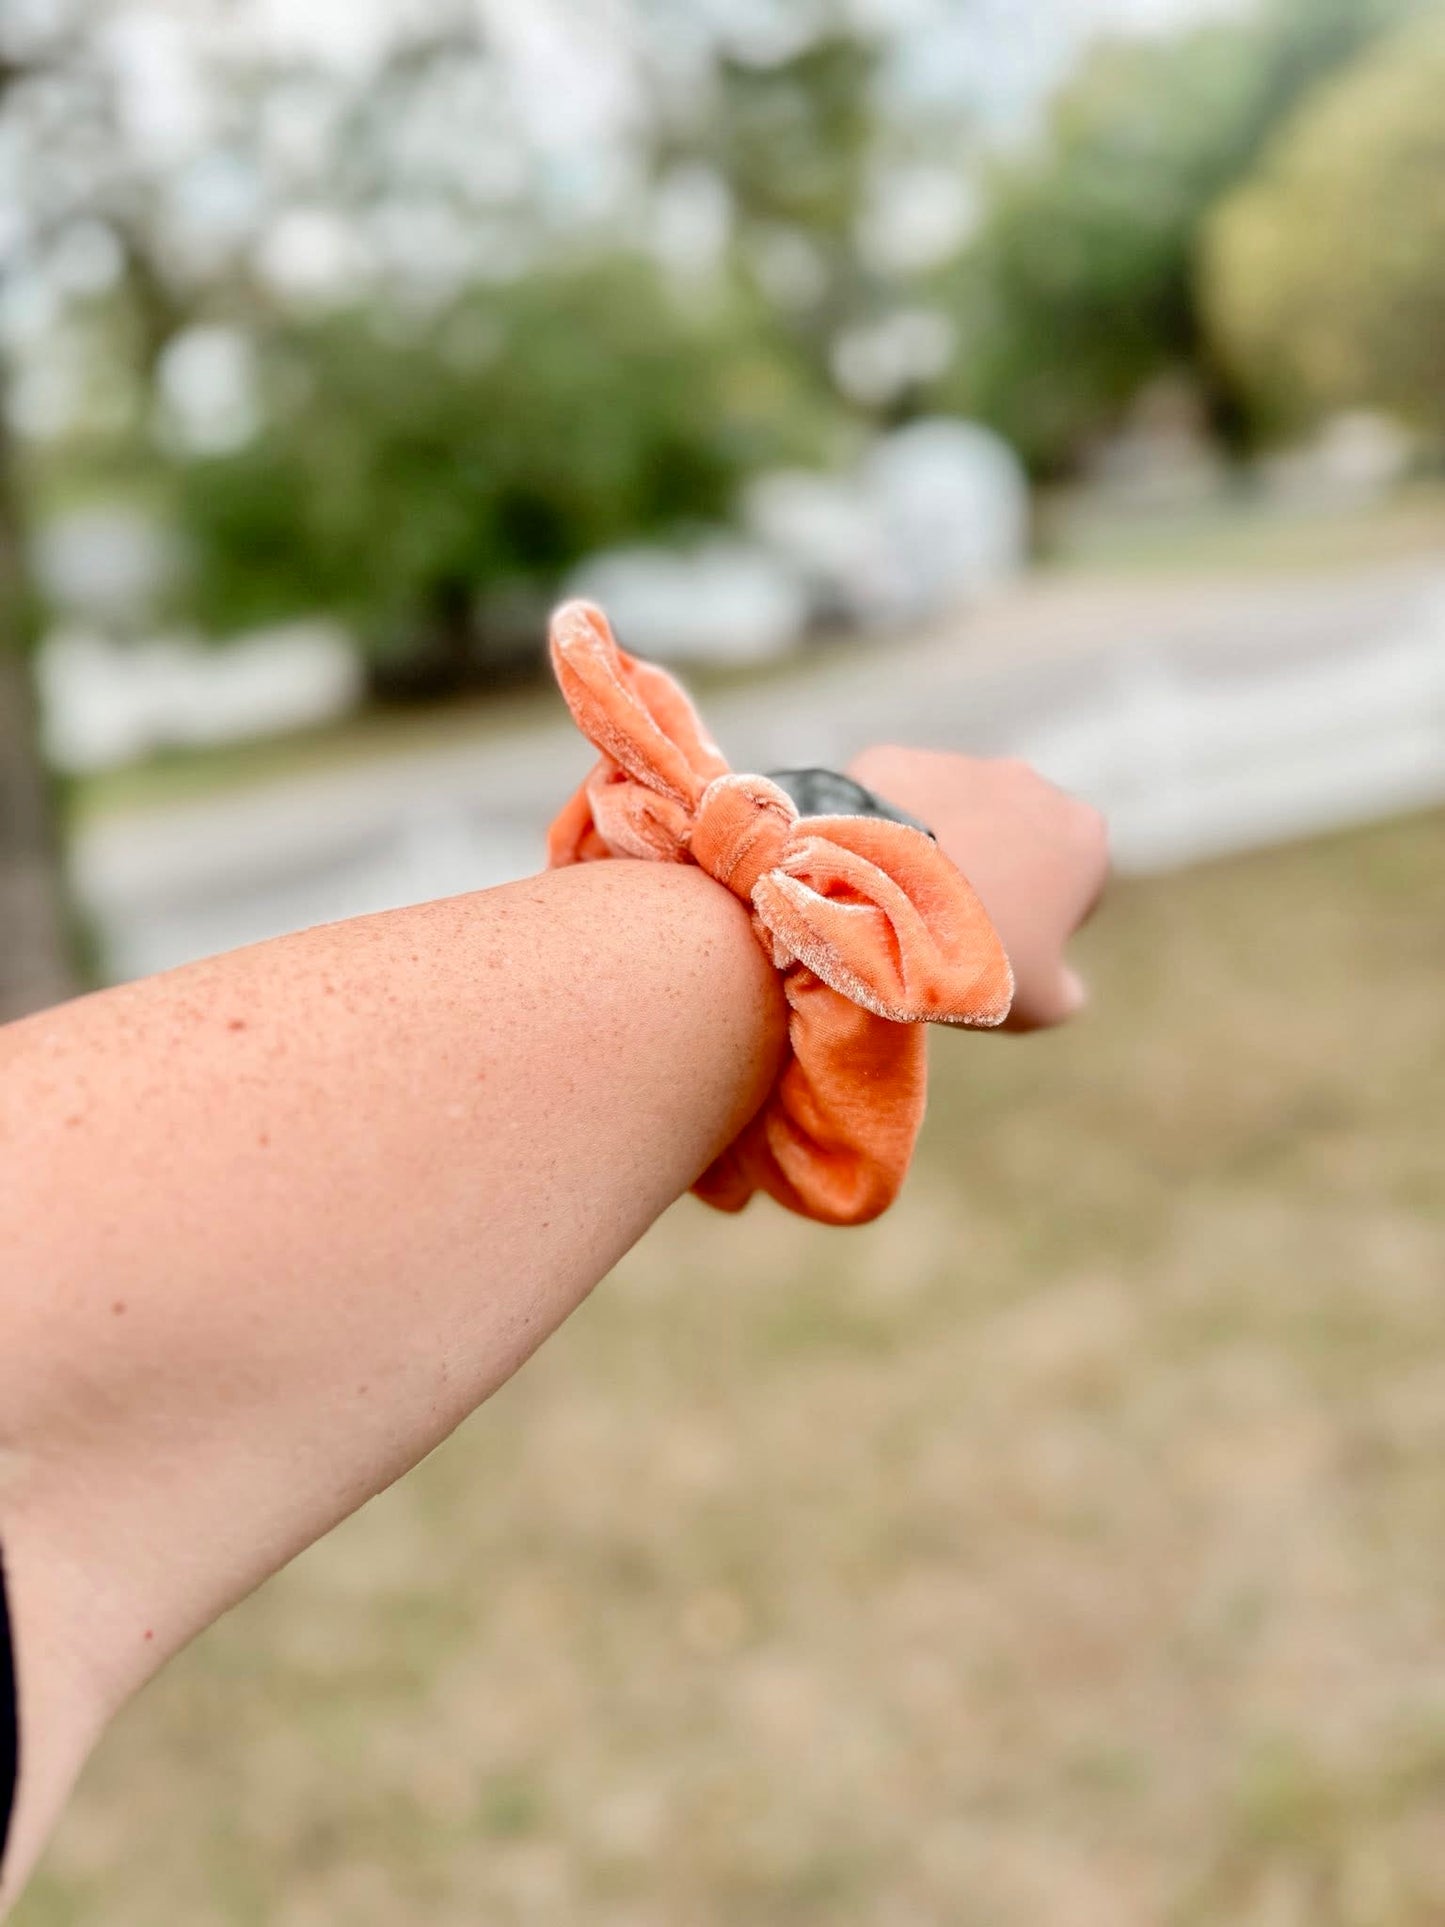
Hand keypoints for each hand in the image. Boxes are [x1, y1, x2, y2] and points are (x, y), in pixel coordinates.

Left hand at [847, 746, 1108, 1031]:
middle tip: (946, 930)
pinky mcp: (899, 761)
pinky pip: (896, 803)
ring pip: (957, 817)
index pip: (1075, 889)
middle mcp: (1033, 785)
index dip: (1039, 928)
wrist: (873, 895)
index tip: (998, 952)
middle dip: (992, 878)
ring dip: (941, 851)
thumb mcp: (1039, 1003)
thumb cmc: (973, 950)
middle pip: (1018, 843)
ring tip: (901, 905)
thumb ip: (1067, 994)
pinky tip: (866, 873)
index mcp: (1083, 836)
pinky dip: (885, 832)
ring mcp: (962, 767)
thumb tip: (1066, 988)